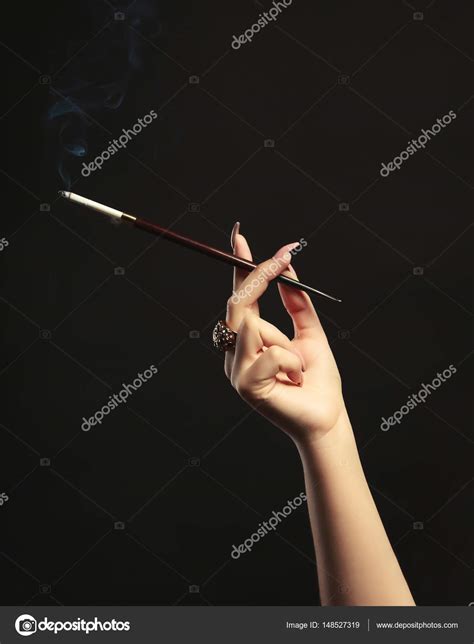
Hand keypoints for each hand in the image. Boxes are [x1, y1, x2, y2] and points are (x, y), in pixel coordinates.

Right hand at [224, 224, 345, 446]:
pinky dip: (292, 362)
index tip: (240, 236)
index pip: (241, 297)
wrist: (327, 417)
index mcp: (250, 340)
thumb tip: (289, 268)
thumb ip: (296, 303)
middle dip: (261, 277)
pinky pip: (270, 353)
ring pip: (256, 327)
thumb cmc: (317, 380)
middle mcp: (236, 352)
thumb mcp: (311, 333)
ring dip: (290, 344)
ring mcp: (237, 370)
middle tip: (284, 255)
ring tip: (300, 368)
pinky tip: (296, 380)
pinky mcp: (245, 385)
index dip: (240, 266)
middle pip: (239, 305)